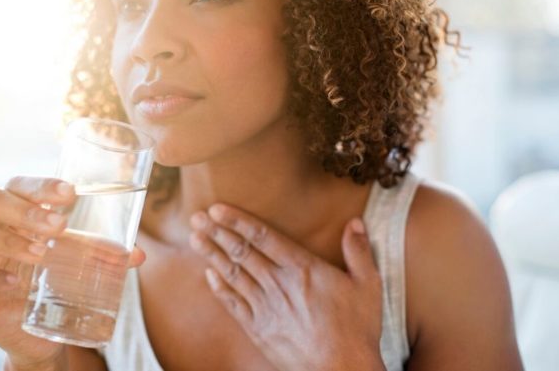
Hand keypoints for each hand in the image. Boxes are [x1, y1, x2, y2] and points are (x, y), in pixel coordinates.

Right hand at [0, 176, 146, 368]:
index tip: (69, 193)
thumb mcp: (81, 265)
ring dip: (9, 239)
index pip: (19, 185)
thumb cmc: (57, 285)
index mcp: (18, 216)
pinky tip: (16, 281)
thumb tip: (139, 254)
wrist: (39, 334)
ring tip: (42, 253)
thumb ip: (104, 255)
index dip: (40, 185)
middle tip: (59, 226)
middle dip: (25, 209)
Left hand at [188, 204, 384, 370]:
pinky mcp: (259, 329)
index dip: (237, 220)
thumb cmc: (357, 328)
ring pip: (232, 274)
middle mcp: (278, 284)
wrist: (341, 370)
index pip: (262, 236)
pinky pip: (233, 304)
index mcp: (302, 268)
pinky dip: (219, 288)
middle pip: (241, 252)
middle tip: (197, 217)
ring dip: (212, 254)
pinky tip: (209, 275)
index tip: (218, 208)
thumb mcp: (367, 285)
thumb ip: (358, 251)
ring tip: (195, 238)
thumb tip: (356, 222)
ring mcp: (265, 307)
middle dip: (216, 232)